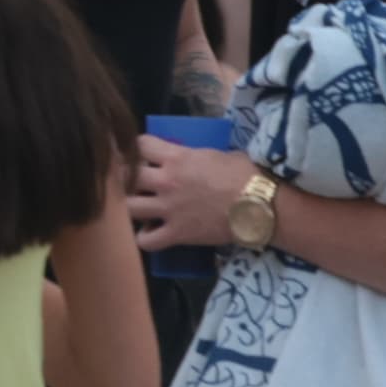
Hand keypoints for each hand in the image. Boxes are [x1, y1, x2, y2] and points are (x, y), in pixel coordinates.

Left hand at [126, 131, 259, 253]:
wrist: (261, 204)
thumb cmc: (246, 174)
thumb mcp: (217, 154)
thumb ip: (194, 155)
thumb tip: (191, 157)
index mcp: (176, 158)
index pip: (140, 145)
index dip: (137, 148)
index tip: (141, 154)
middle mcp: (166, 182)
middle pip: (124, 176)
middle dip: (124, 177)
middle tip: (132, 182)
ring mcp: (168, 209)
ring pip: (128, 208)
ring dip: (129, 207)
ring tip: (137, 208)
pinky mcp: (176, 234)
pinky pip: (145, 241)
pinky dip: (144, 238)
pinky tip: (150, 233)